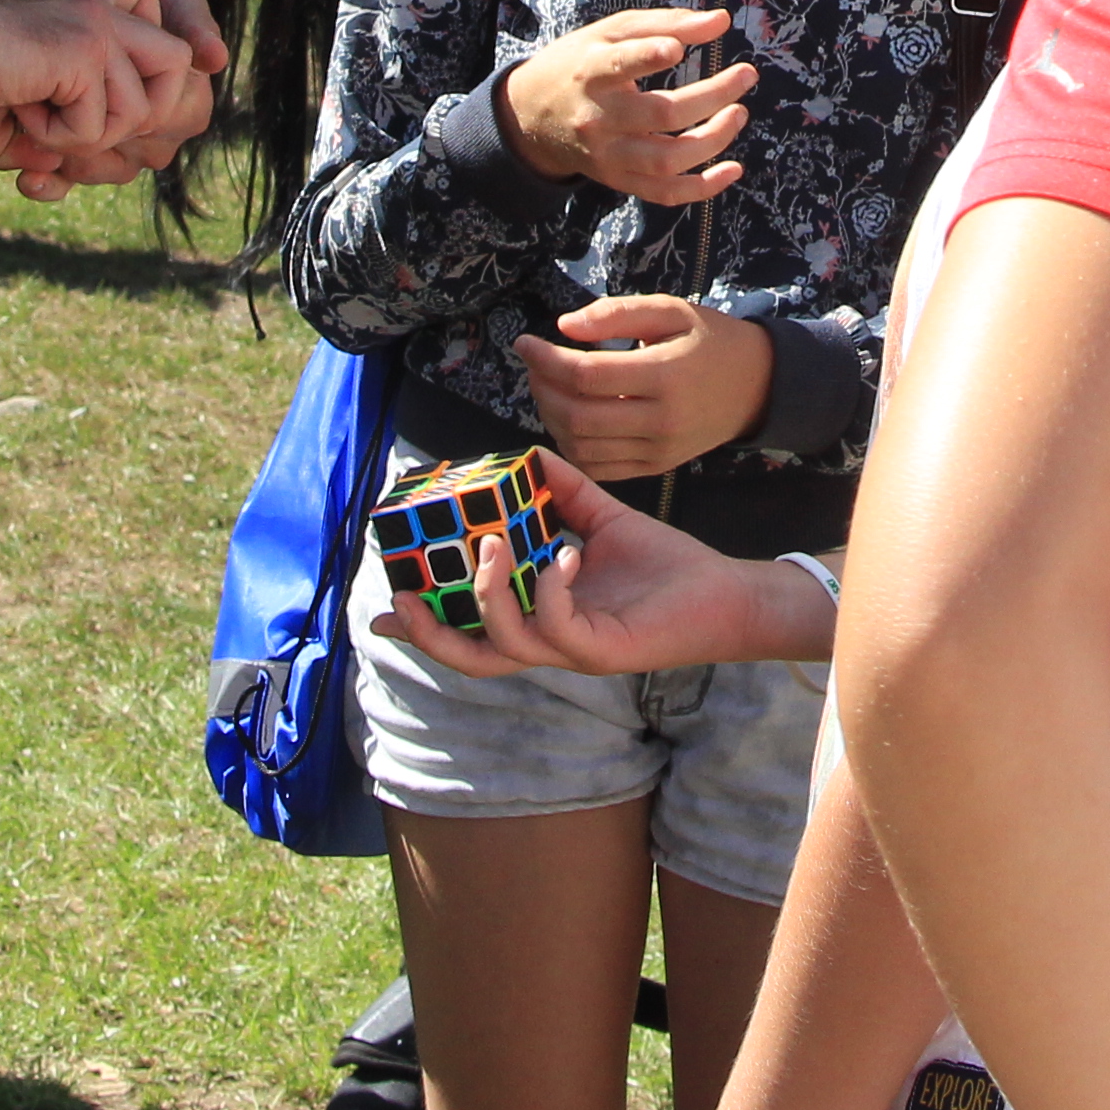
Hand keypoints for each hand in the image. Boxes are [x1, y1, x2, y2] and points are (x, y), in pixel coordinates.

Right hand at [0, 0, 193, 186]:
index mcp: (95, 26)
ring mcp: (100, 30)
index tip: (92, 122)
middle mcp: (107, 19)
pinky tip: (20, 104)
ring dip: (82, 135)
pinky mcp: (85, 48)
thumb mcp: (3, 120)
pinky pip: (96, 125)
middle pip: (181, 74)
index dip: (149, 105)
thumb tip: (57, 170)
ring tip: (32, 109)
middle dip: (137, 121)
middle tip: (72, 127)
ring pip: (139, 114)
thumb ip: (38, 143)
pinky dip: (55, 135)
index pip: (170, 62)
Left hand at [47, 0, 231, 171]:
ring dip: (68, 156)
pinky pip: (68, 185)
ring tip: (36, 129)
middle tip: (63, 106)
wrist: (80, 15)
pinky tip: (31, 177)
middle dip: (98, 134)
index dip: (138, 106)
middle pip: (134, 155)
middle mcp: (156, 137)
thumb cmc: (136, 4)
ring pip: (100, 171)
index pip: (169, 119)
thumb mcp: (171, 0)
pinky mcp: (78, 164)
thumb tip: (215, 59)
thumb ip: (195, 22)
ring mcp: (120, 155)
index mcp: (185, 104)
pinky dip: (48, 184)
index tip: (105, 80)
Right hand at [364, 450, 824, 679]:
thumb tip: (527, 454)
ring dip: (488, 595)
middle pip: (472, 655)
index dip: (425, 627)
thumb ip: (562, 494)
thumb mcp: (603, 521)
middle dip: (430, 631)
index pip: (471, 630)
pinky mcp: (606, 651)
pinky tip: (562, 552)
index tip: (383, 609)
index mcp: (542, 616)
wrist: (726, 593)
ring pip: (506, 644)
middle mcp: (551, 641)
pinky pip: (560, 628)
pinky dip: (551, 588)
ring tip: (491, 544)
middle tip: (400, 596)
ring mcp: (575, 651)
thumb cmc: (667, 566)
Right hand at [495, 7, 754, 203]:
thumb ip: (665, 23)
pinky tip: (733, 169)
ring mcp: (609, 156)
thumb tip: (721, 21)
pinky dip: (703, 188)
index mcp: (592, 72)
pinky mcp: (618, 180)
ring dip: (714, 140)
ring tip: (739, 114)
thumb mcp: (610, 31)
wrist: (532, 116)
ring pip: (668, 160)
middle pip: (662, 115)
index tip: (677, 49)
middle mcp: (599, 118)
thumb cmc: (580, 63)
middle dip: (713, 96)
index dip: (648, 57)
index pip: (620, 65)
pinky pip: (665, 194)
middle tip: (746, 75)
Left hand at [514, 295, 775, 479]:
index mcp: (665, 375)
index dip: (544, 359)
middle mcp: (660, 421)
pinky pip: (598, 468)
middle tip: (534, 365)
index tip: (524, 343)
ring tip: (547, 388)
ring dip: (551, 417)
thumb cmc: (711, 340)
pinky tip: (567, 417)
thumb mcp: (671, 310)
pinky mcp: (654, 468)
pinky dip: (570, 446)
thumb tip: (564, 327)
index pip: (586, 375)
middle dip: (542, 389)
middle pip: (577, 415)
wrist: (757, 387)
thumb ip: (616, 313)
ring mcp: (657, 451)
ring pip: (582, 446)